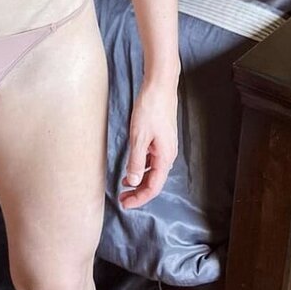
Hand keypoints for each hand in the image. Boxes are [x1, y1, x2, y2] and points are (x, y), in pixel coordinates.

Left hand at [119, 80, 178, 209]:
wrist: (160, 86)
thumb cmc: (150, 109)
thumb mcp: (139, 137)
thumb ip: (136, 161)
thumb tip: (134, 182)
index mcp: (165, 157)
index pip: (153, 187)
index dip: (139, 198)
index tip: (125, 204)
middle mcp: (168, 154)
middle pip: (154, 181)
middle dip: (138, 192)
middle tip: (122, 198)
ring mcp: (165, 146)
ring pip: (153, 171)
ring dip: (139, 180)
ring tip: (124, 185)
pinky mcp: (161, 138)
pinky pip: (152, 160)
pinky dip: (141, 166)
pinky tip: (132, 167)